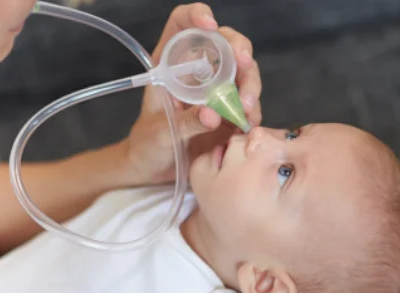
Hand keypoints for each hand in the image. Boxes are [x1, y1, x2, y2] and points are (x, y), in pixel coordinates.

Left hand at [122, 2, 261, 184]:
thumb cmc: (148, 144)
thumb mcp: (161, 132)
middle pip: (226, 43)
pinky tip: (245, 126)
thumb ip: (186, 122)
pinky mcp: (231, 110)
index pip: (184, 24)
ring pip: (245, 72)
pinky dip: (252, 111)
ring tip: (245, 108)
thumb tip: (213, 115)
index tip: (208, 25)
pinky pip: (249, 103)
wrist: (155, 170)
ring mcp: (217, 89)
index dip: (197, 16)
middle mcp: (198, 70)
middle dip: (240, 48)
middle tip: (245, 64)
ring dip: (250, 85)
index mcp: (171, 63)